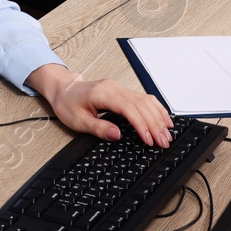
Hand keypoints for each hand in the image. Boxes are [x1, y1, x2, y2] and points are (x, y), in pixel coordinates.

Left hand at [26, 64, 172, 146]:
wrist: (63, 88)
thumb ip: (98, 128)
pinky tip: (164, 119)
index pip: (129, 109)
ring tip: (167, 134)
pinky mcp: (123, 91)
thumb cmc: (68, 103)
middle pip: (141, 105)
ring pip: (145, 100)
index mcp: (103, 94)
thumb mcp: (77, 121)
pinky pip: (144, 98)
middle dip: (155, 124)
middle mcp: (114, 88)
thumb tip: (117, 135)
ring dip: (158, 117)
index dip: (141, 125)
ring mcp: (120, 88)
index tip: (149, 139)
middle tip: (163, 142)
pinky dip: (156, 109)